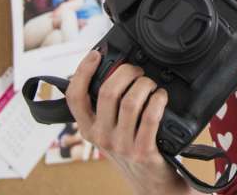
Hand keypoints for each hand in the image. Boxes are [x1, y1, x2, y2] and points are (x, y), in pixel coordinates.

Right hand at [66, 51, 187, 194]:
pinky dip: (158, 100)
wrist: (151, 183)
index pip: (74, 97)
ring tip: (151, 85)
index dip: (82, 71)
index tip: (96, 54)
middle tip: (137, 71)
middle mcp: (101, 137)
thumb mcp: (111, 130)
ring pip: (130, 102)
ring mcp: (121, 145)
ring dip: (145, 85)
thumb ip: (107, 106)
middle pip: (107, 92)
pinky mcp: (142, 151)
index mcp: (89, 128)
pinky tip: (162, 97)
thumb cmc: (132, 148)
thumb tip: (113, 68)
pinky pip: (150, 117)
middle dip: (126, 72)